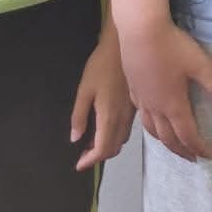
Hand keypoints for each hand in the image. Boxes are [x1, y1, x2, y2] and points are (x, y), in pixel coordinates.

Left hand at [70, 23, 135, 170]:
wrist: (123, 46)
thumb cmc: (100, 66)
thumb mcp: (84, 89)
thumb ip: (79, 116)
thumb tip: (75, 139)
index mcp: (109, 116)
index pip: (102, 149)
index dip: (90, 160)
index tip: (78, 165)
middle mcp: (123, 118)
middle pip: (113, 148)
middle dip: (98, 155)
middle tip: (82, 153)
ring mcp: (132, 112)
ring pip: (121, 140)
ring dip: (107, 146)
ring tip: (91, 141)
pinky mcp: (135, 105)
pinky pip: (126, 129)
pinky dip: (115, 135)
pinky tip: (104, 126)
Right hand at [118, 18, 211, 161]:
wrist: (139, 28)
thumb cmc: (172, 46)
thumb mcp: (201, 64)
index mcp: (173, 104)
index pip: (187, 135)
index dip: (199, 147)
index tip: (209, 155)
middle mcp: (155, 107)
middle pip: (168, 138)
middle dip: (182, 150)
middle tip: (193, 158)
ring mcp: (141, 98)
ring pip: (151, 129)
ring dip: (164, 141)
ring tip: (172, 145)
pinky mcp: (132, 88)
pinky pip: (141, 115)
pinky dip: (149, 125)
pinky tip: (152, 119)